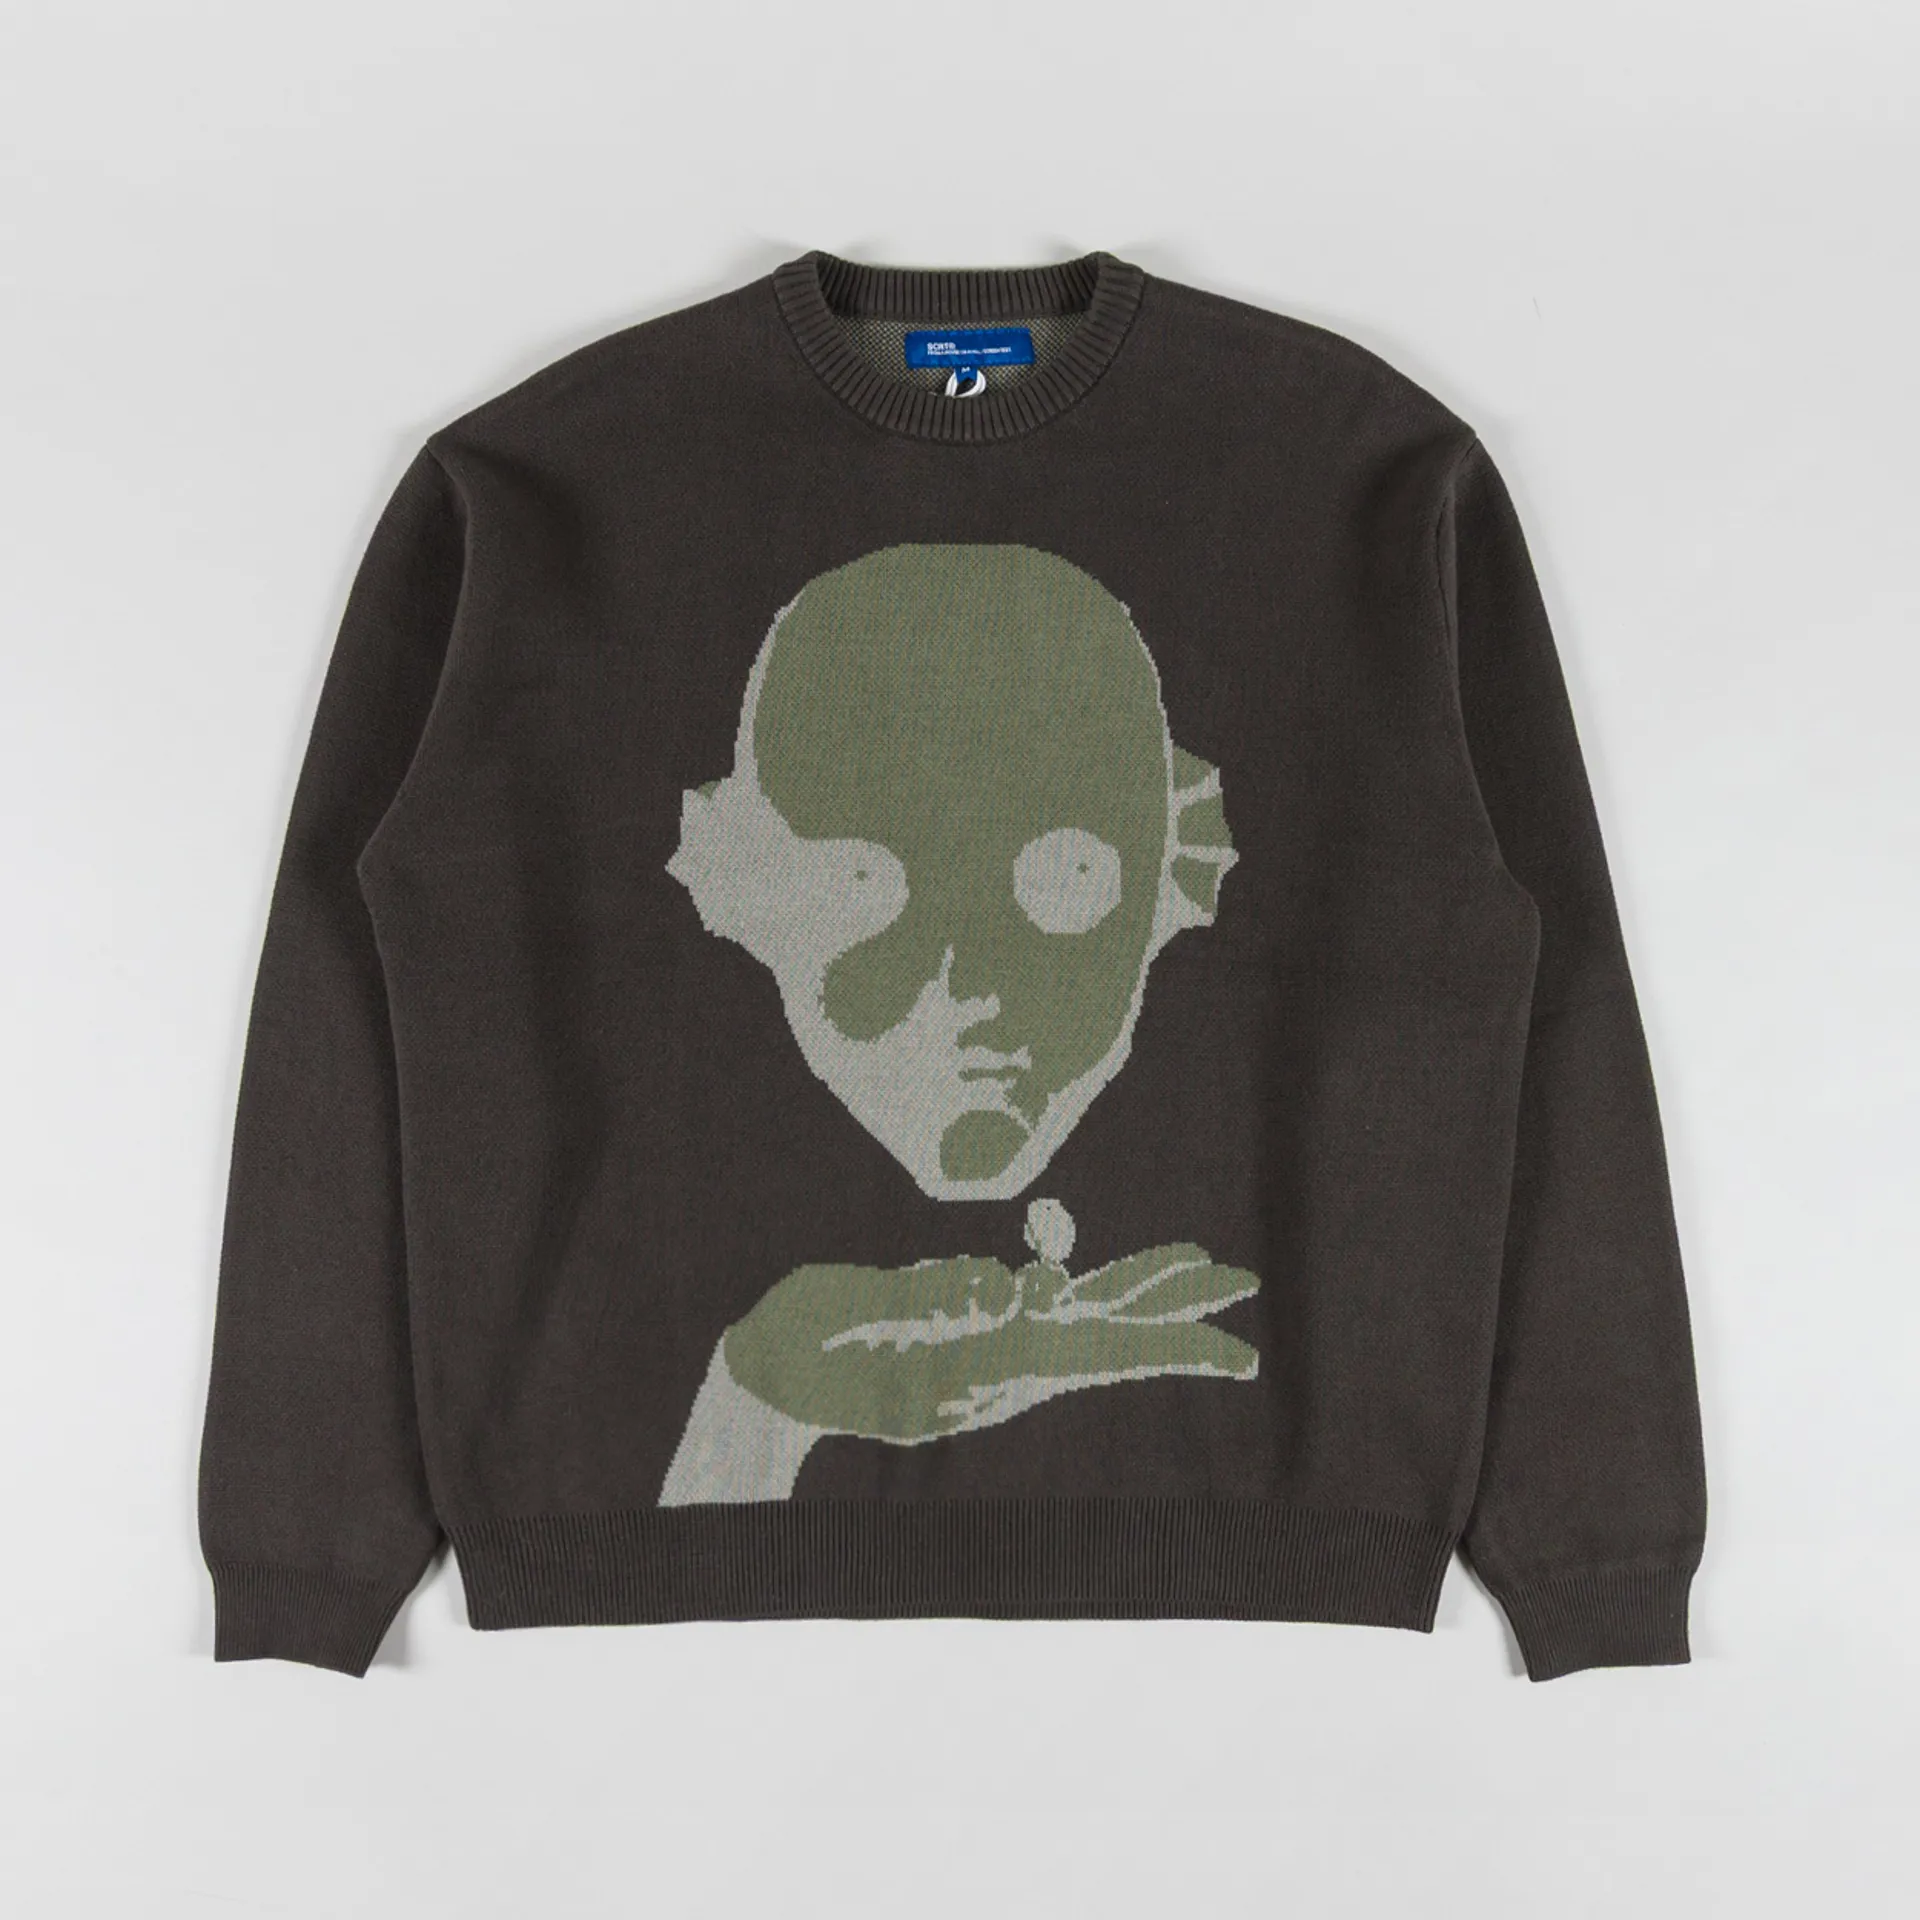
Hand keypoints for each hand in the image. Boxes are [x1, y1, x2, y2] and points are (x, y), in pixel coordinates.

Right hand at [722, 1216, 1259, 1444]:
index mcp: (987, 1370)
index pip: (1101, 1357)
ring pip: (1082, 1314)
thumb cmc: (799, 1355)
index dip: (1172, 1348)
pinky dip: (1078, 1278)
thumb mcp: (856, 1326)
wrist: (760, 1380)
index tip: (1241, 1353)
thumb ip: (927, 1302)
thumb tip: (1006, 1284)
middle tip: (1244, 1283)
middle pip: (1109, 1331)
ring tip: (1198, 1264)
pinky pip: (1036, 1299)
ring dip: (1140, 1288)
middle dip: (1177, 1309)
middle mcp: (1001, 1362)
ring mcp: (983, 1346)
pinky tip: (1089, 1263)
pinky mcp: (962, 1327)